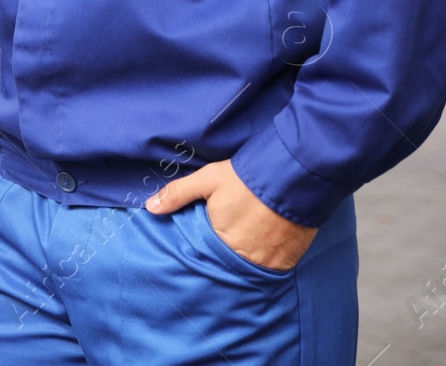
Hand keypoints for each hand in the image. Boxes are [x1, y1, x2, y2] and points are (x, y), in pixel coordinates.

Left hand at [145, 160, 316, 270]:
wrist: (295, 177)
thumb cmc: (247, 178)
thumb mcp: (208, 180)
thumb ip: (178, 194)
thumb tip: (150, 208)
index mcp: (220, 241)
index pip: (205, 254)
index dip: (205, 248)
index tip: (206, 240)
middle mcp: (243, 258)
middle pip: (228, 262)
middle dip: (225, 254)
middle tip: (228, 239)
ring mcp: (268, 262)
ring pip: (250, 267)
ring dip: (246, 258)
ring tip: (246, 242)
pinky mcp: (289, 261)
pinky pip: (272, 268)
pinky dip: (267, 259)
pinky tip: (264, 244)